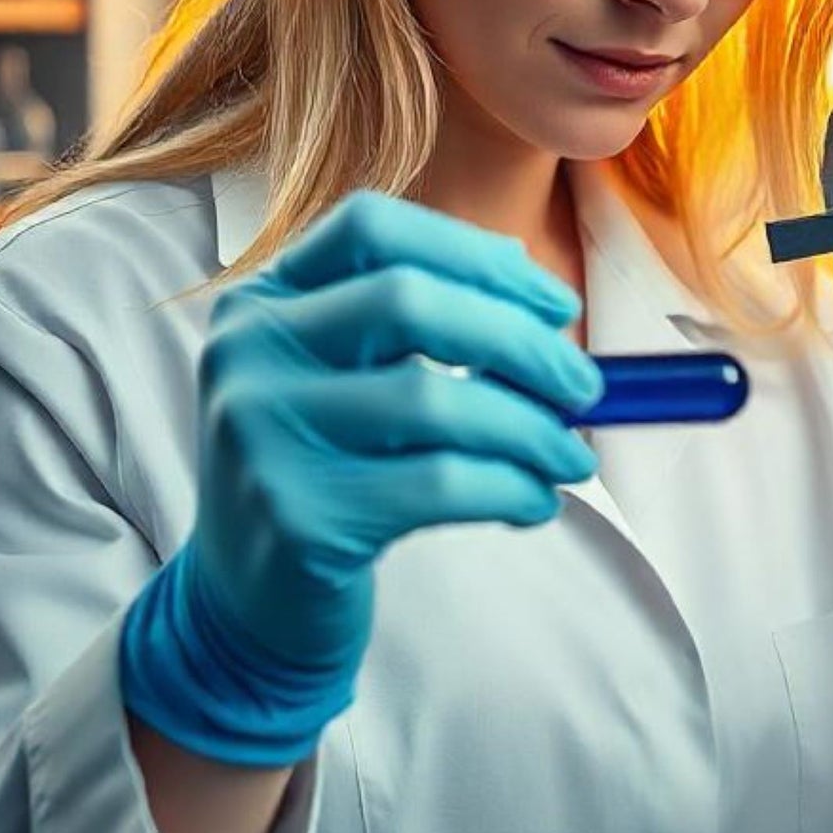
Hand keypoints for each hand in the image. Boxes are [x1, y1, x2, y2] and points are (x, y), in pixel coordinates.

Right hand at [119, 190, 604, 762]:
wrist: (248, 605)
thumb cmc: (328, 473)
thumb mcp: (346, 380)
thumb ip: (421, 326)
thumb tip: (544, 301)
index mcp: (262, 300)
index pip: (373, 228)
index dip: (477, 256)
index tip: (555, 303)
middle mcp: (248, 353)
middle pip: (409, 301)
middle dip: (521, 341)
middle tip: (585, 387)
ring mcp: (261, 434)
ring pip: (433, 400)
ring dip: (530, 428)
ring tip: (571, 456)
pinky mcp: (297, 516)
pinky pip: (437, 484)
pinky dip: (510, 487)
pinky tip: (535, 501)